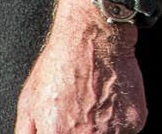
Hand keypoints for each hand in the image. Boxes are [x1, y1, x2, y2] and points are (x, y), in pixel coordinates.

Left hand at [14, 0, 146, 133]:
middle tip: (77, 114)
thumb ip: (27, 132)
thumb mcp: (28, 101)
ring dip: (99, 131)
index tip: (60, 126)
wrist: (95, 38)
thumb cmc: (61, 64)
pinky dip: (117, 122)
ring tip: (92, 107)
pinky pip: (124, 131)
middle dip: (77, 131)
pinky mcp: (134, 122)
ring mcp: (114, 131)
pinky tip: (109, 102)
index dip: (56, 131)